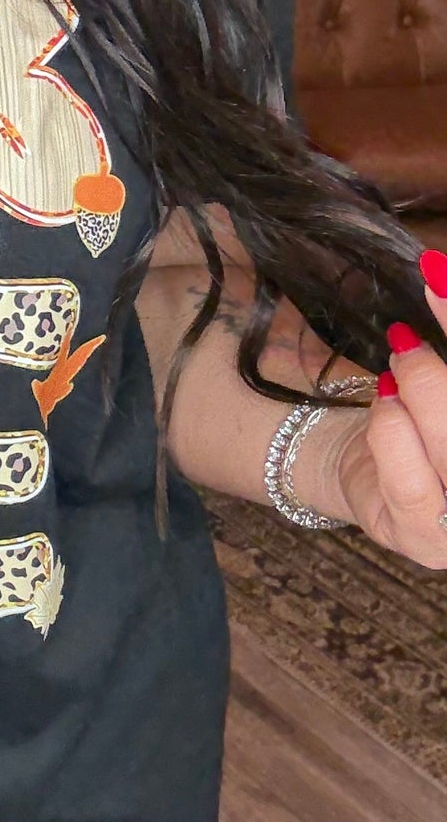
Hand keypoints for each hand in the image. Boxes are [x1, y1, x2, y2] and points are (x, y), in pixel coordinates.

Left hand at [332, 263, 446, 567]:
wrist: (379, 476)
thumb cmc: (439, 421)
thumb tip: (440, 271)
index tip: (441, 280)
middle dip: (441, 377)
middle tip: (413, 337)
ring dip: (422, 393)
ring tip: (403, 361)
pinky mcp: (432, 550)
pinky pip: (410, 481)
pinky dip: (391, 429)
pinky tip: (385, 401)